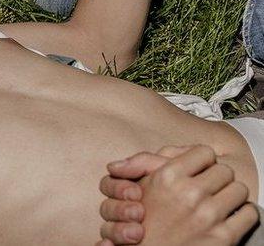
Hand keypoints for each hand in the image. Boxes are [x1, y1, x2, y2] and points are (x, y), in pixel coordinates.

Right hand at [96, 145, 258, 245]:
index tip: (198, 171)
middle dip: (217, 178)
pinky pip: (250, 214)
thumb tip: (160, 151)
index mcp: (167, 177)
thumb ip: (148, 162)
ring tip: (218, 202)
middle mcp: (189, 194)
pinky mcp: (223, 237)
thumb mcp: (138, 185)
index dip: (201, 161)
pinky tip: (228, 218)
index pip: (204, 152)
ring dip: (230, 195)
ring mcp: (208, 216)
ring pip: (239, 189)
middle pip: (225, 170)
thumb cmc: (144, 221)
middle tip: (208, 188)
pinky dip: (242, 215)